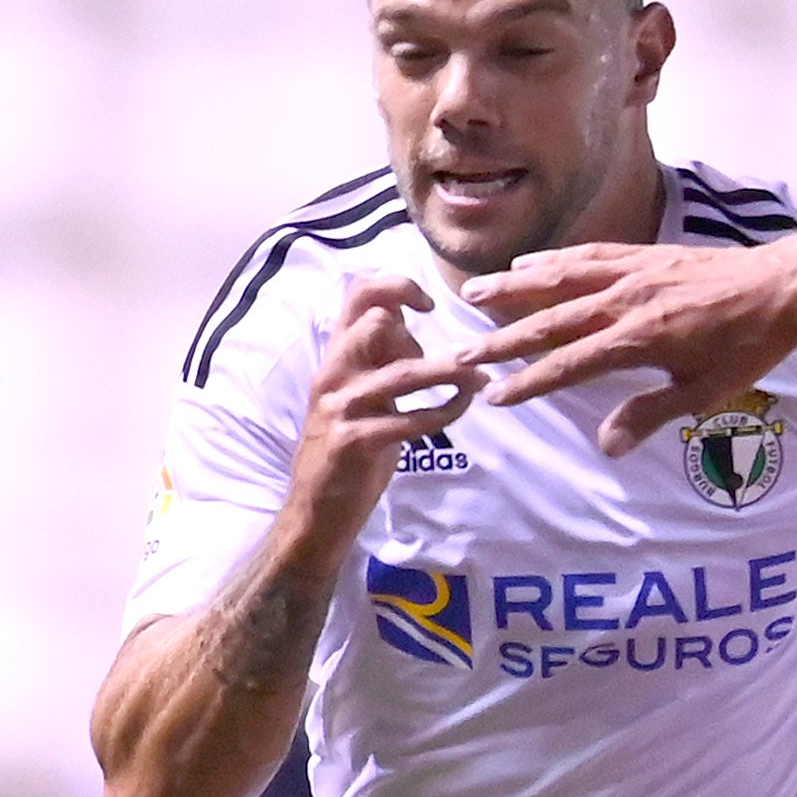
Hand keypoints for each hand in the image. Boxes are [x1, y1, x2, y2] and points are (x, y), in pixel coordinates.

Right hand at [293, 279, 480, 542]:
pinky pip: (408, 419)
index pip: (357, 297)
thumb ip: (380, 361)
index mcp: (337, 357)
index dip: (395, 286)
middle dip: (421, 332)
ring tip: (480, 377)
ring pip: (401, 372)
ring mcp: (341, 406)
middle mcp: (334, 373)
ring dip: (449, 372)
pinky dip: (443, 411)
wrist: (317, 510)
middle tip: (454, 357)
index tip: (428, 303)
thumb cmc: (349, 451)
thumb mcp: (364, 396)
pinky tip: (461, 407)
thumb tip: (408, 330)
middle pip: (374, 321)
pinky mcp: (354, 440)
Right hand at [466, 244, 796, 450]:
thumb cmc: (747, 344)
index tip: (496, 396)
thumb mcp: (704, 392)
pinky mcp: (641, 255)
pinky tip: (529, 265)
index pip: (569, 365)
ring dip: (513, 288)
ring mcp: (630, 273)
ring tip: (473, 293)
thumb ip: (650, 415)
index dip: (529, 383)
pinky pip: (587, 256)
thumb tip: (606, 446)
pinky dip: (553, 261)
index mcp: (637, 340)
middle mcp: (624, 302)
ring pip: (558, 279)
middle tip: (461, 351)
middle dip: (502, 340)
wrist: (779, 287)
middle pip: (550, 322)